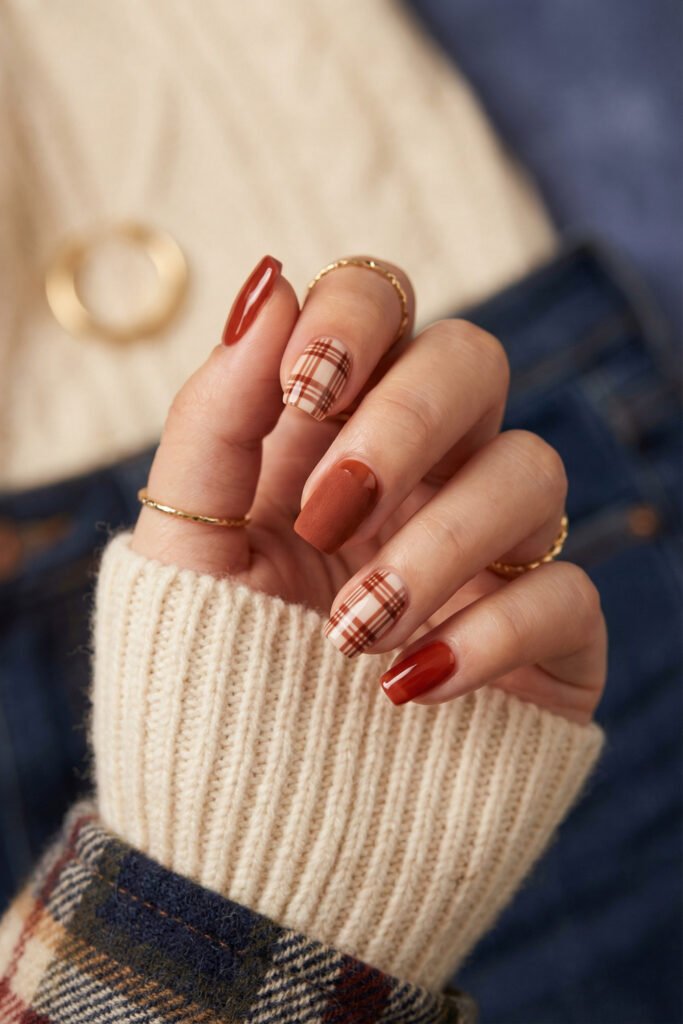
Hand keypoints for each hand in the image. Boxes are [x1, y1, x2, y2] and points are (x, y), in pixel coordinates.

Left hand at [132, 255, 605, 722]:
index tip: (306, 388)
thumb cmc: (211, 673)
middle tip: (329, 514)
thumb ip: (217, 413)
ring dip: (435, 547)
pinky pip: (566, 592)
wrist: (254, 828)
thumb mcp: (185, 542)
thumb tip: (269, 282)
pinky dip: (491, 634)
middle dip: (403, 423)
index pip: (380, 306)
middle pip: (473, 361)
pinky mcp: (546, 637)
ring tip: (349, 636)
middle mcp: (423, 475)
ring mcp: (490, 550)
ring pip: (531, 471)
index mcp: (333, 436)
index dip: (355, 319)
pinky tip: (409, 690)